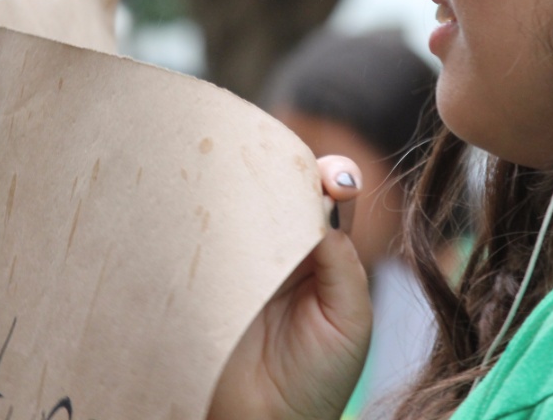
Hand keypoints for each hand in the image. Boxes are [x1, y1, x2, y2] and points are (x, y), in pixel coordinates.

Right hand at [208, 156, 371, 419]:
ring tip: (255, 172)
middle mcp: (280, 250)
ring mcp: (238, 260)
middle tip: (293, 169)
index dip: (333, 180)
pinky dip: (211, 215)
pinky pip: (207, 235)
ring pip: (244, 205)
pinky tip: (218, 200)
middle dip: (290, 170)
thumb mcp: (350, 319)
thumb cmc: (316, 383)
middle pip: (284, 191)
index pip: (327, 201)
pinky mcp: (203, 276)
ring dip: (249, 185)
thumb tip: (327, 203)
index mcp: (321, 257)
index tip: (338, 181)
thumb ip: (342, 262)